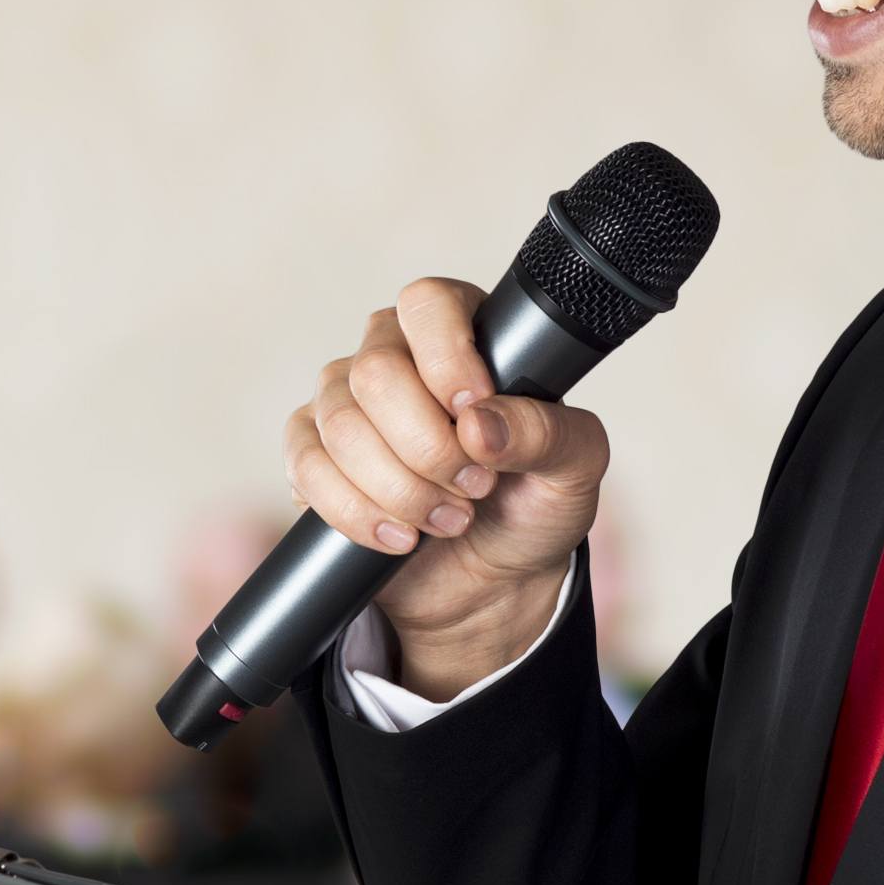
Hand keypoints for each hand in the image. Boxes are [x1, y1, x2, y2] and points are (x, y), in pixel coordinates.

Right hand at [283, 280, 613, 698]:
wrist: (492, 580)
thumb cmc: (533, 506)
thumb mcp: (575, 468)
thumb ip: (546, 434)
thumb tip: (479, 424)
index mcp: (459, 332)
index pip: (428, 304)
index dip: (446, 357)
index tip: (474, 410)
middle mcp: (393, 355)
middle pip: (377, 372)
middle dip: (429, 447)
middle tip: (476, 485)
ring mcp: (343, 403)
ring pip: (342, 426)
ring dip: (401, 488)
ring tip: (449, 519)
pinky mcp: (312, 455)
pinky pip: (309, 468)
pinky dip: (358, 512)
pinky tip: (400, 535)